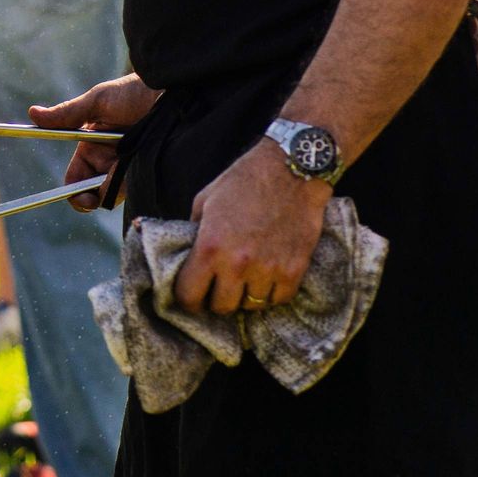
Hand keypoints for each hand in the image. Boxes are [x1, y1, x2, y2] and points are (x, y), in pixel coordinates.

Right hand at [30, 72, 160, 211]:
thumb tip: (32, 114)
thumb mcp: (97, 101)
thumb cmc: (133, 92)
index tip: (77, 195)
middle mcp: (108, 161)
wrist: (172, 91)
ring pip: (112, 192)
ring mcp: (128, 168)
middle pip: (91, 191)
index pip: (76, 177)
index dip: (73, 190)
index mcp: (91, 146)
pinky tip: (134, 167)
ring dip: (113, 186)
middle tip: (96, 193)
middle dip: (91, 195)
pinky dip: (128, 184)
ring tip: (124, 166)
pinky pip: (131, 188)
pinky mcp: (146, 172)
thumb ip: (68, 114)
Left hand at [175, 141, 331, 314]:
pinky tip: (265, 278)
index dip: (186, 298)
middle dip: (215, 299)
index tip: (191, 294)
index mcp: (210, 246)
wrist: (291, 169)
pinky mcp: (294, 270)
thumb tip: (183, 256)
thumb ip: (192, 231)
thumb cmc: (244, 181)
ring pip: (250, 307)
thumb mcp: (205, 200)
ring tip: (244, 280)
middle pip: (221, 307)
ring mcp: (268, 270)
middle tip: (218, 287)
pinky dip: (270, 293)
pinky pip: (277, 299)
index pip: (189, 295)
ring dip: (244, 296)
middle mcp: (238, 264)